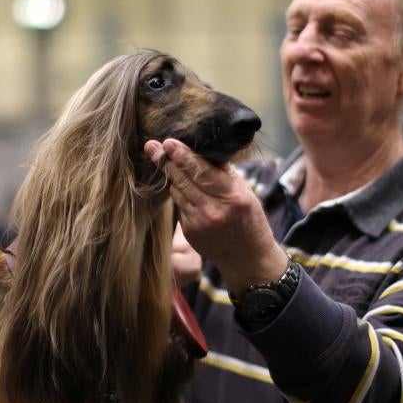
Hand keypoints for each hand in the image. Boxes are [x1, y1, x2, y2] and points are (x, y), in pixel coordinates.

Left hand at [144, 138, 287, 294]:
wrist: (248, 259)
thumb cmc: (250, 222)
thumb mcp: (246, 194)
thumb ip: (224, 174)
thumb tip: (202, 152)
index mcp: (232, 197)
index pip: (202, 171)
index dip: (183, 156)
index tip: (169, 142)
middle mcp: (213, 210)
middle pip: (184, 180)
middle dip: (167, 161)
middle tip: (153, 146)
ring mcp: (199, 223)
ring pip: (177, 192)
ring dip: (170, 176)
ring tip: (162, 159)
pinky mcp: (189, 232)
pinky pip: (179, 206)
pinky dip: (178, 194)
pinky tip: (177, 185)